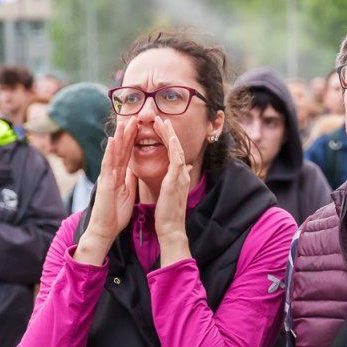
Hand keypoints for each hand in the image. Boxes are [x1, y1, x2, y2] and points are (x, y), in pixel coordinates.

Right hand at [77, 117, 138, 265]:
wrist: (105, 229)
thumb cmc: (116, 213)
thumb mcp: (128, 192)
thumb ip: (130, 179)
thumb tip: (135, 168)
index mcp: (119, 175)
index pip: (127, 153)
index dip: (133, 139)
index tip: (139, 126)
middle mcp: (112, 172)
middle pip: (121, 149)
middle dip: (127, 133)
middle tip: (134, 117)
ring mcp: (107, 176)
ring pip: (114, 153)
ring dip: (119, 137)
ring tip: (124, 122)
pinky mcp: (104, 183)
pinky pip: (108, 165)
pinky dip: (111, 152)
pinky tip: (114, 140)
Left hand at [152, 116, 192, 241]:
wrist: (171, 229)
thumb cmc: (168, 214)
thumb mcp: (173, 192)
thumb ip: (179, 178)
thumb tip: (186, 167)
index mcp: (179, 176)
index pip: (173, 152)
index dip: (168, 139)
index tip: (160, 128)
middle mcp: (182, 174)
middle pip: (176, 147)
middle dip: (168, 132)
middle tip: (161, 118)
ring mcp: (180, 176)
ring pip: (176, 149)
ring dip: (169, 134)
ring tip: (162, 121)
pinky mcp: (175, 180)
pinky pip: (175, 158)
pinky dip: (172, 146)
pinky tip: (169, 135)